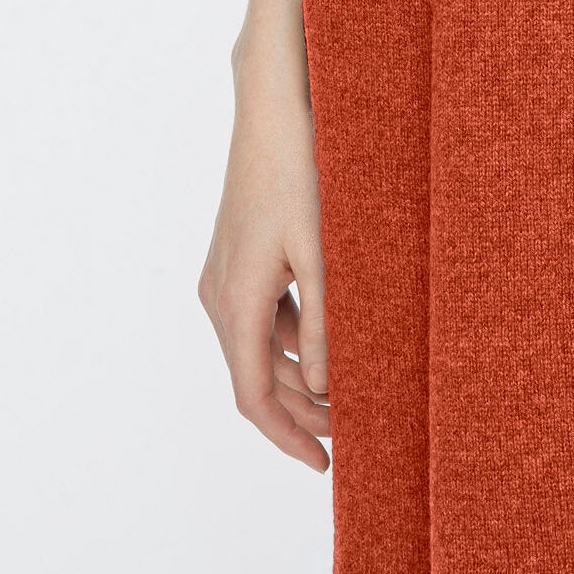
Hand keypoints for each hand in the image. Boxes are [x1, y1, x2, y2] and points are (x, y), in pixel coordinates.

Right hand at [198, 0, 331, 471]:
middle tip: (354, 436)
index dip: (289, 436)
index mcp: (235, 302)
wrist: (273, 107)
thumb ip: (323, 323)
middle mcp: (219, 296)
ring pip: (259, 349)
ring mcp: (224, 276)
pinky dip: (293, 342)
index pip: (253, 396)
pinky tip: (334, 344)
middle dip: (303, 413)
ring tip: (352, 397)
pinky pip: (261, 319)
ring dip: (301, 379)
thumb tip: (323, 387)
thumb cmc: (301, 171)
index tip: (326, 466)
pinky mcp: (238, 259)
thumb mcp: (323, 251)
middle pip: (257, 378)